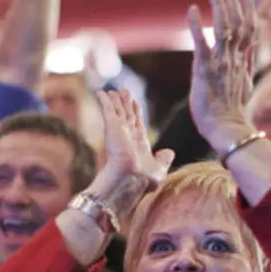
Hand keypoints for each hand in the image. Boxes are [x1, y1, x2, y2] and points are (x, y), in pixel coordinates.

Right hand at [88, 89, 173, 211]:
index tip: (134, 103)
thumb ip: (164, 159)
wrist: (131, 180)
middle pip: (127, 115)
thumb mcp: (159, 169)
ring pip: (117, 110)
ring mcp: (119, 131)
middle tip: (123, 91)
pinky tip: (101, 93)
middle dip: (125, 103)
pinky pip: (108, 109)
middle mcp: (128, 136)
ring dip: (115, 100)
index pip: (137, 124)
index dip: (136, 112)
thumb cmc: (144, 180)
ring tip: (113, 91)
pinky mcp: (112, 127)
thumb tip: (169, 152)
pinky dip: (104, 101)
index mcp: (139, 144)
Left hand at [187, 0, 257, 154]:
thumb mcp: (242, 89)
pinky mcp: (204, 71)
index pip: (249, 31)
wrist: (226, 131)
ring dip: (219, 5)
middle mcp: (235, 60)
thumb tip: (247, 62)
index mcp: (244, 64)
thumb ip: (244, 71)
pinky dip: (197, 26)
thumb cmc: (231, 116)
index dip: (248, 10)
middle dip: (234, 0)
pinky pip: (201, 44)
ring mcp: (221, 64)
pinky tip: (192, 10)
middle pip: (239, 23)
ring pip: (225, 27)